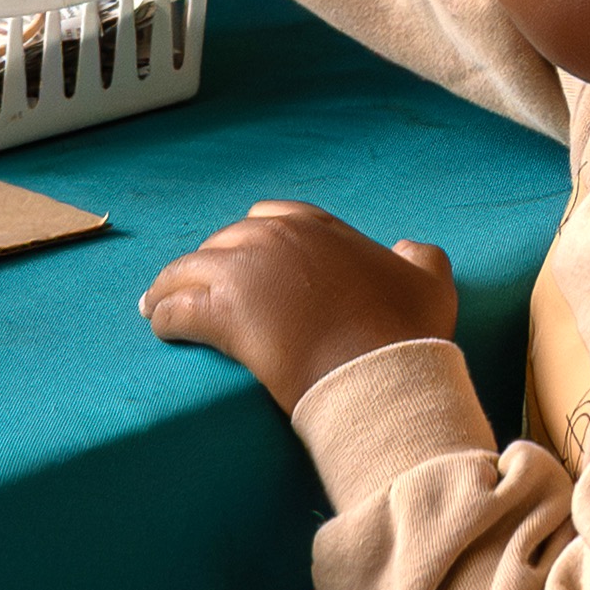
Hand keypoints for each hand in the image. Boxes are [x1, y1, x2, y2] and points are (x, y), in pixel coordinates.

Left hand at [140, 200, 462, 408]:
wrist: (379, 372)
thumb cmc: (406, 332)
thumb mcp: (431, 281)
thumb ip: (420, 256)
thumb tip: (406, 247)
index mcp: (318, 228)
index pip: (271, 216)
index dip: (253, 238)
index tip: (244, 260)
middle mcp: (276, 238)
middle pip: (224, 241)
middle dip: (209, 264)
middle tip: (198, 288)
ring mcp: (245, 272)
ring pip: (188, 271)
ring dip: (171, 287)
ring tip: (157, 306)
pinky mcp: (222, 314)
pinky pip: (177, 310)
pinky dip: (165, 317)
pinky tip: (161, 328)